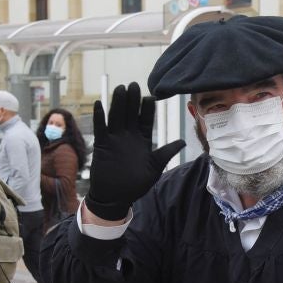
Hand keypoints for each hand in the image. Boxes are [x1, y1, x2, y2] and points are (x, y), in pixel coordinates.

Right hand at [84, 82, 185, 221]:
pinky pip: (100, 128)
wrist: (116, 197)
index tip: (151, 96)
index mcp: (142, 139)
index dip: (147, 108)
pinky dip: (99, 117)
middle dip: (132, 100)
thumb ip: (166, 153)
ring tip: (120, 89)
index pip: (146, 119)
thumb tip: (183, 142)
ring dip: (117, 103)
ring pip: (116, 116)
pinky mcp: (102, 144)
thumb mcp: (155, 168)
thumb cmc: (136, 184)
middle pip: (130, 113)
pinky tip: (99, 104)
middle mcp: (128, 136)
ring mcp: (114, 138)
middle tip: (134, 85)